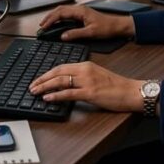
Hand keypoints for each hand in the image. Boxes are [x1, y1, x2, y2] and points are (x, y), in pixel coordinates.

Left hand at [29, 61, 144, 112]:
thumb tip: (67, 84)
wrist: (131, 91)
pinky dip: (56, 95)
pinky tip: (48, 98)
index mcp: (86, 65)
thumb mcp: (97, 75)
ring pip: (60, 81)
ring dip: (45, 86)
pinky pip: (69, 93)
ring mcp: (87, 81)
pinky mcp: (90, 92)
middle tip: (32, 85)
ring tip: (35, 91)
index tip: (39, 79)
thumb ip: (82, 77)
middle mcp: (85, 70)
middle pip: (57, 72)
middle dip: (42, 79)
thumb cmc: (116, 86)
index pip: (61, 67)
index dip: (47, 73)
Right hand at [38, 5, 134, 41]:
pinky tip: (57, 24)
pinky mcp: (82, 15)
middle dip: (49, 17)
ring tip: (46, 24)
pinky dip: (60, 18)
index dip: (51, 19)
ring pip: (63, 11)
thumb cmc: (107, 28)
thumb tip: (63, 36)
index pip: (61, 13)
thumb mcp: (91, 33)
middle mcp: (79, 9)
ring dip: (54, 16)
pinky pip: (67, 14)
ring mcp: (80, 11)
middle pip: (60, 10)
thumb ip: (76, 34)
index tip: (44, 27)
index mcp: (80, 11)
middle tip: (41, 25)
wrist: (117, 26)